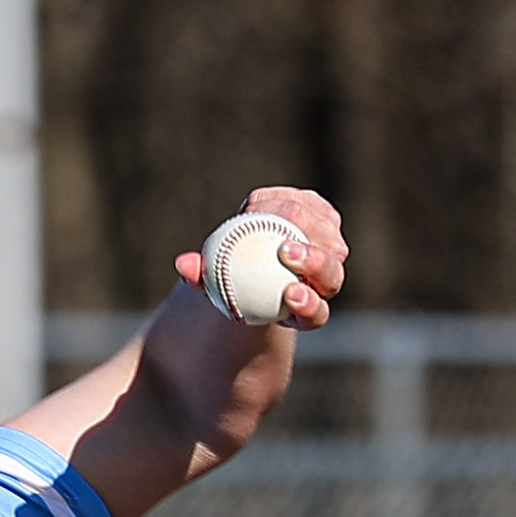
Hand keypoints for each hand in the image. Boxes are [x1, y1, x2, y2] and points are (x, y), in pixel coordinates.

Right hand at [171, 188, 347, 329]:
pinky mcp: (325, 217)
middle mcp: (328, 281)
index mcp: (308, 311)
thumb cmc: (229, 283)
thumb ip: (201, 278)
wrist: (253, 257)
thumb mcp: (213, 285)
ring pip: (325, 233)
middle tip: (285, 251)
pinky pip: (309, 205)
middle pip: (331, 273)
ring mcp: (332, 248)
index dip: (309, 306)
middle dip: (314, 262)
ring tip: (259, 214)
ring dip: (296, 222)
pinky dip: (284, 202)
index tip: (291, 295)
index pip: (315, 314)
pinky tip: (259, 202)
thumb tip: (183, 264)